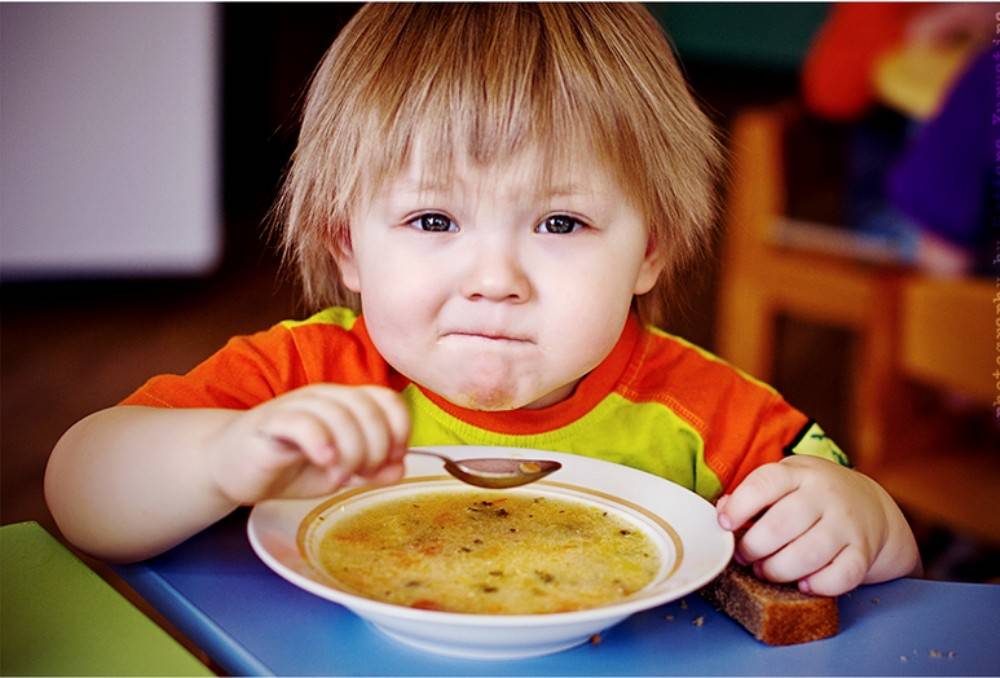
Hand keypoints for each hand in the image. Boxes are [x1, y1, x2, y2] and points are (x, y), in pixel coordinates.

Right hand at [205, 385, 409, 504]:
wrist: (231, 468)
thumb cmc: (287, 466)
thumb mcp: (338, 472)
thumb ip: (370, 470)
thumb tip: (400, 469)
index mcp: (345, 403)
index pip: (387, 399)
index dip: (399, 430)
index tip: (392, 460)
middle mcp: (324, 397)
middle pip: (368, 409)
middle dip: (376, 448)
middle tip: (363, 475)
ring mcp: (297, 406)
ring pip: (340, 415)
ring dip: (351, 453)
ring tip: (340, 478)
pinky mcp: (271, 422)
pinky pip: (304, 423)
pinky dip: (323, 445)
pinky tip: (325, 464)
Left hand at [716, 455, 920, 595]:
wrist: (870, 504)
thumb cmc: (812, 495)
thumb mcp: (785, 481)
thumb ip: (752, 494)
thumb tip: (722, 511)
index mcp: (798, 473)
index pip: (765, 483)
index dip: (739, 506)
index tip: (724, 524)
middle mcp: (825, 495)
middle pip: (781, 525)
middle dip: (753, 547)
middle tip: (744, 556)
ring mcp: (847, 523)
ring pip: (808, 554)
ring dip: (778, 570)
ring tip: (765, 571)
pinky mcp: (863, 551)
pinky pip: (842, 575)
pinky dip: (819, 585)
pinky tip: (803, 584)